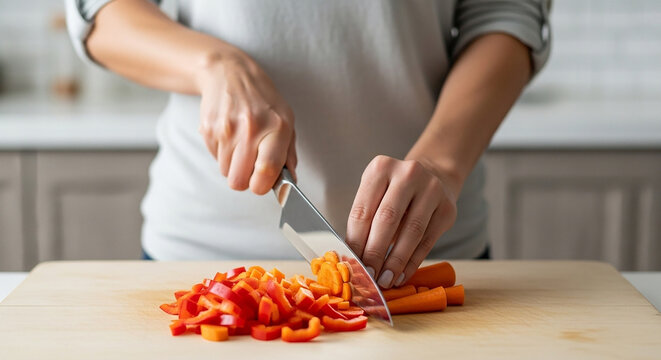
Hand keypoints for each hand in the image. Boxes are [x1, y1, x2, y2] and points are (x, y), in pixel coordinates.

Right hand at [197, 52, 296, 193]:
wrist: (229, 73)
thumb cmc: (262, 100)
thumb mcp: (286, 120)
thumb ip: (288, 154)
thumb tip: (290, 183)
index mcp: (277, 127)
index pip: (266, 170)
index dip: (262, 185)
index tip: (262, 184)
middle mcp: (251, 128)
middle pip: (239, 180)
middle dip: (244, 179)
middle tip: (250, 166)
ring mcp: (226, 129)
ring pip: (225, 172)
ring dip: (233, 165)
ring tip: (240, 144)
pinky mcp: (208, 129)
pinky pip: (214, 158)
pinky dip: (222, 153)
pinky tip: (229, 135)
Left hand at [346, 155, 458, 288]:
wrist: (434, 176)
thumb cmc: (395, 191)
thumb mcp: (376, 193)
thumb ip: (365, 219)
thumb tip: (352, 257)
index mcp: (381, 168)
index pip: (363, 210)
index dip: (355, 241)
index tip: (351, 263)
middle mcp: (408, 174)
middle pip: (387, 220)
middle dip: (375, 253)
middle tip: (367, 274)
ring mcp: (431, 189)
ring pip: (410, 232)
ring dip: (395, 261)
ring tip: (384, 279)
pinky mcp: (447, 208)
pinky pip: (427, 241)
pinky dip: (412, 262)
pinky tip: (401, 275)